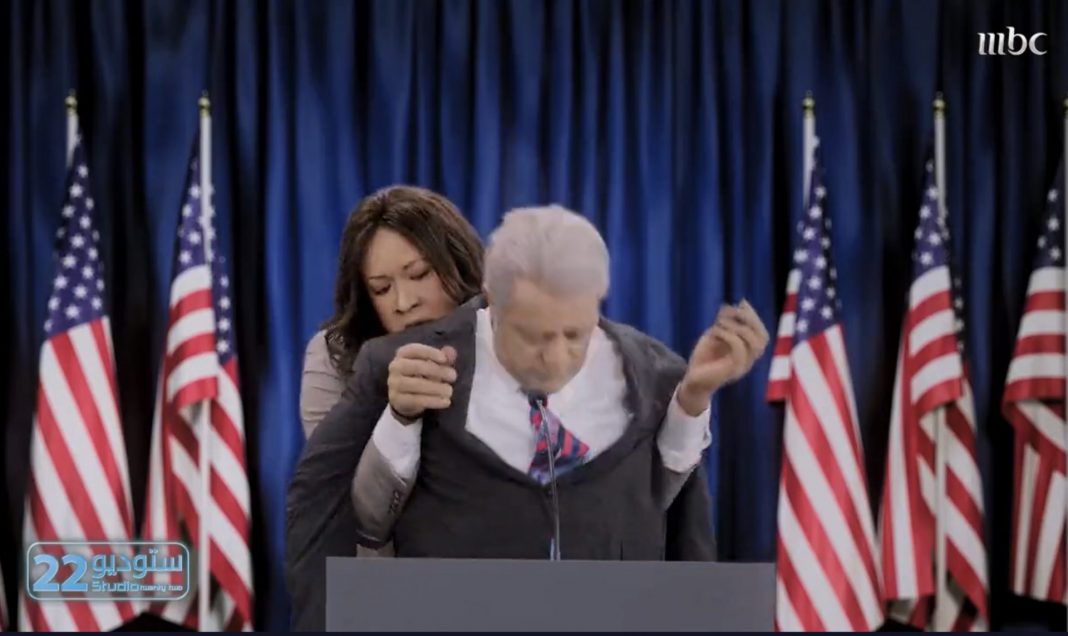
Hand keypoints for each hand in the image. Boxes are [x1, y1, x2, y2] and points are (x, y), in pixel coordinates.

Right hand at [387, 344, 457, 421]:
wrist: (405, 399)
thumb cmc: (421, 376)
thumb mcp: (433, 365)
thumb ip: (443, 357)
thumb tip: (451, 352)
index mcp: (403, 354)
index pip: (414, 350)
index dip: (430, 353)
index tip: (444, 359)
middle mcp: (395, 367)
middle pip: (415, 366)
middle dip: (436, 371)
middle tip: (453, 376)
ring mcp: (394, 384)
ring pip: (415, 385)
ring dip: (436, 388)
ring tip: (449, 390)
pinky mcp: (398, 400)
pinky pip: (416, 400)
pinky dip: (433, 401)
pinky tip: (446, 401)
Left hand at [677, 300, 769, 415]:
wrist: (691, 380)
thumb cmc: (704, 358)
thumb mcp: (715, 336)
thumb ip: (726, 323)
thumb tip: (734, 305)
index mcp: (748, 353)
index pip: (762, 334)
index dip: (754, 317)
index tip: (741, 303)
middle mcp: (749, 360)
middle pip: (762, 338)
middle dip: (750, 319)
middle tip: (732, 310)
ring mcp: (742, 366)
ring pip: (753, 343)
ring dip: (738, 327)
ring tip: (720, 321)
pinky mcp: (732, 370)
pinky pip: (739, 350)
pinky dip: (729, 335)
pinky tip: (716, 330)